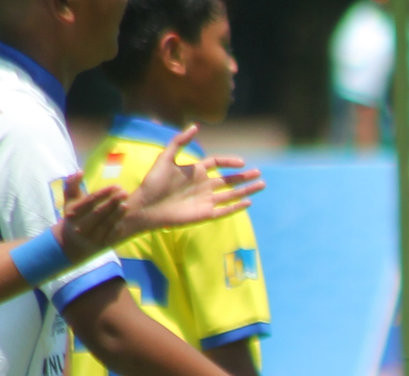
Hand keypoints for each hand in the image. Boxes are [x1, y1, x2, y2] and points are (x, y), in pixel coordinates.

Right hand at [54, 175, 128, 259]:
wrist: (72, 243)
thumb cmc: (74, 216)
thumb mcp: (70, 201)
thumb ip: (72, 185)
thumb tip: (80, 171)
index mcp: (73, 214)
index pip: (90, 201)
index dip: (104, 193)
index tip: (116, 186)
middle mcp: (81, 226)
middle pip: (99, 212)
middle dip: (112, 202)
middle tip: (125, 192)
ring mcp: (91, 237)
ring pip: (106, 224)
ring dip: (117, 214)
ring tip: (126, 204)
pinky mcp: (101, 245)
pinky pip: (111, 236)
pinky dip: (118, 228)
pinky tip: (124, 220)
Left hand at [119, 127, 265, 238]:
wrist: (146, 206)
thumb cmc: (153, 183)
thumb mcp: (165, 157)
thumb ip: (180, 141)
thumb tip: (195, 126)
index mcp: (195, 171)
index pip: (217, 164)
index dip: (229, 162)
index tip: (241, 162)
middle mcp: (203, 186)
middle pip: (229, 180)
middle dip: (245, 177)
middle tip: (259, 174)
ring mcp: (206, 201)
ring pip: (232, 195)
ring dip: (247, 190)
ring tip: (262, 185)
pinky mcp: (206, 214)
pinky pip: (226, 210)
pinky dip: (237, 207)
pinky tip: (248, 202)